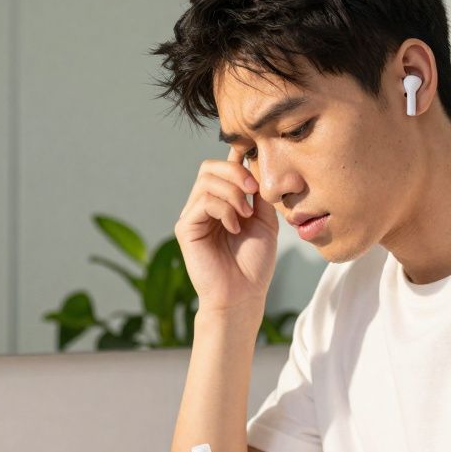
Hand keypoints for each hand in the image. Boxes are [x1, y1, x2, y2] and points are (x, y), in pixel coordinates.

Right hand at [174, 154, 278, 313]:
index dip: (236, 158)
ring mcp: (193, 216)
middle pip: (209, 167)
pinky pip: (203, 201)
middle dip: (235, 171)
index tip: (255, 157)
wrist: (244, 293)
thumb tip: (254, 163)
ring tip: (246, 214)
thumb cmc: (254, 262)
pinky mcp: (185, 228)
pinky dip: (224, 209)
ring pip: (206, 181)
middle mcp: (203, 206)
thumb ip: (258, 193)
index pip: (222, 168)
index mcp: (221, 203)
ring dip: (232, 193)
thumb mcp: (264, 220)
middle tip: (254, 190)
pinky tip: (234, 227)